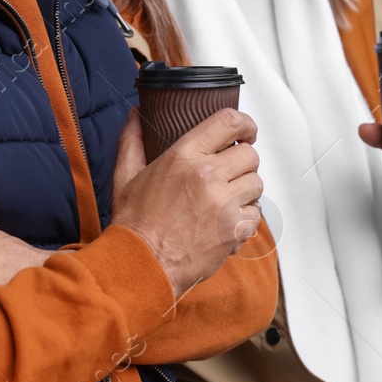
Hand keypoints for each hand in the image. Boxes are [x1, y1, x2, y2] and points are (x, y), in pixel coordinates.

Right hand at [110, 107, 262, 298]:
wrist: (141, 265)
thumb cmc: (134, 224)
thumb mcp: (126, 176)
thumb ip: (132, 141)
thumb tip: (135, 116)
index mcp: (183, 157)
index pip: (228, 122)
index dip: (245, 123)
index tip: (246, 130)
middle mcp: (208, 176)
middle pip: (249, 154)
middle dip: (242, 162)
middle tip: (228, 173)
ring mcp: (224, 203)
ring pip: (256, 183)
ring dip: (244, 190)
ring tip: (224, 200)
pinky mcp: (235, 229)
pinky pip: (256, 214)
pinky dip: (244, 218)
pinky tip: (224, 222)